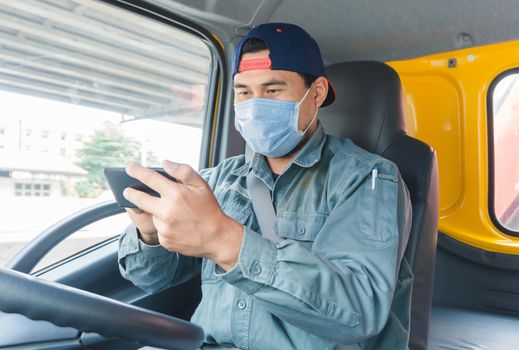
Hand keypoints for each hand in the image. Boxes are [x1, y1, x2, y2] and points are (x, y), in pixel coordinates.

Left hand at [123, 161, 243, 270]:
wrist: (217, 237)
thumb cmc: (209, 209)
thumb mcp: (201, 185)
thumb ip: (182, 171)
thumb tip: (165, 163)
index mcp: (175, 194)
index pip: (149, 178)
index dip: (137, 171)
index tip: (129, 167)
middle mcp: (166, 211)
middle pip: (139, 199)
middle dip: (131, 193)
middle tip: (128, 190)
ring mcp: (164, 227)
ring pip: (153, 215)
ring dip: (157, 212)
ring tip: (176, 215)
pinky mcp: (164, 240)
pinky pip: (159, 230)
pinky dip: (165, 226)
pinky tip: (178, 226)